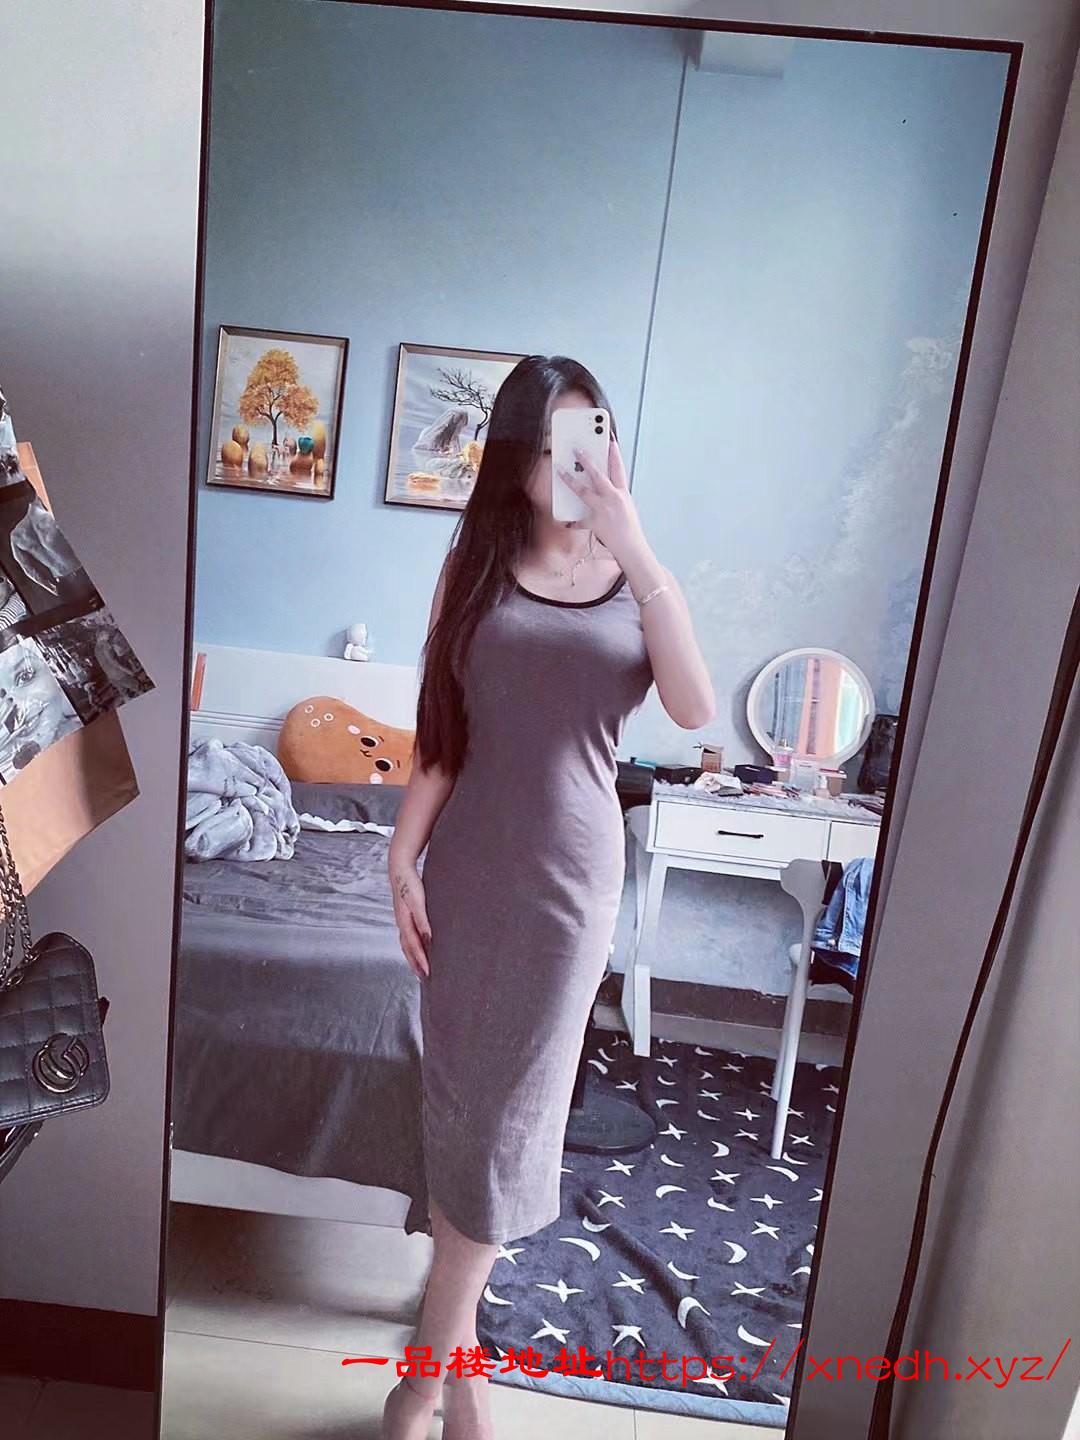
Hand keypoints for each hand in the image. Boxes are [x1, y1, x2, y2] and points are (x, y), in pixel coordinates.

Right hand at [391, 862, 431, 979]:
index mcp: (405, 922)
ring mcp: (402, 921)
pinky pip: (408, 937)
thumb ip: (423, 920)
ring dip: (413, 958)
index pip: (413, 947)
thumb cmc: (409, 884)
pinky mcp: (405, 917)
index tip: (428, 973)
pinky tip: (418, 948)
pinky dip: (412, 947)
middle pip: (408, 949)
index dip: (420, 960)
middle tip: (424, 978)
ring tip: (420, 969)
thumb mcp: (418, 901)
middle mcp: (402, 924)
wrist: (399, 870)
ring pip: (406, 944)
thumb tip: (428, 938)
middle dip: (416, 964)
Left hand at [557, 435, 648, 568]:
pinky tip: (565, 522)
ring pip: (584, 491)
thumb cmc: (629, 528)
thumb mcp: (626, 506)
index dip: (614, 453)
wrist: (631, 547)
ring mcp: (603, 510)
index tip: (609, 440)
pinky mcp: (595, 522)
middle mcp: (614, 498)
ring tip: (560, 471)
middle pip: (598, 475)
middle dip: (587, 461)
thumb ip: (615, 494)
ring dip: (570, 480)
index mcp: (623, 493)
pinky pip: (579, 521)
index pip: (619, 468)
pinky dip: (572, 522)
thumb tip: (601, 485)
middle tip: (577, 450)